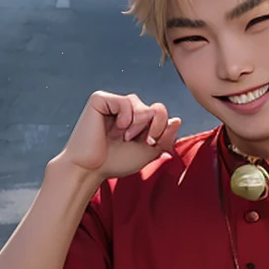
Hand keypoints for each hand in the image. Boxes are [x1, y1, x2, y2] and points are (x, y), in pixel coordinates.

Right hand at [57, 91, 180, 179]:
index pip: (161, 114)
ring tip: (123, 136)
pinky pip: (125, 101)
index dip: (162, 128)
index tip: (150, 143)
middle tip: (134, 140)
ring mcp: (114, 103)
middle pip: (155, 107)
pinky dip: (124, 117)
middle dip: (151, 127)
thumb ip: (164, 137)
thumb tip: (177, 120)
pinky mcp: (101, 99)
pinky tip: (115, 127)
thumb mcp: (147, 152)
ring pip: (141, 104)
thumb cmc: (115, 162)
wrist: (90, 169)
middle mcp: (127, 110)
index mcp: (138, 121)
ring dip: (137, 124)